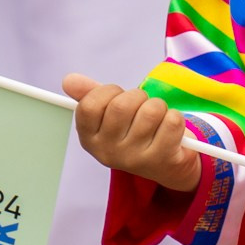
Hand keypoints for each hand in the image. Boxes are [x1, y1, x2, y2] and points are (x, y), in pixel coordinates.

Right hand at [63, 73, 198, 190]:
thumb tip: (69, 79)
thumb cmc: (134, 132)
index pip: (89, 105)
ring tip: (157, 117)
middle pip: (121, 106)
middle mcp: (108, 152)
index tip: (117, 96)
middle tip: (141, 105)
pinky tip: (170, 129)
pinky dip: (175, 117)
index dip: (108, 91)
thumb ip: (90, 95)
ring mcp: (135, 158)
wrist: (166, 165)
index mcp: (90, 139)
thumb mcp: (109, 114)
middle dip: (137, 96)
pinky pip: (172, 121)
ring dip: (158, 106)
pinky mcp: (162, 159)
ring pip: (150, 111)